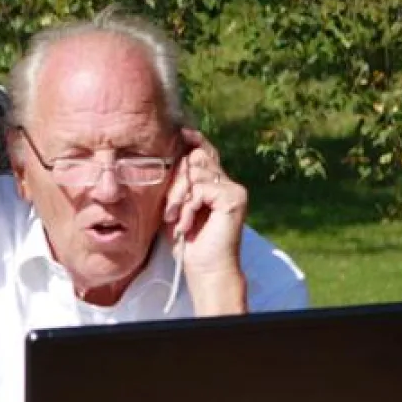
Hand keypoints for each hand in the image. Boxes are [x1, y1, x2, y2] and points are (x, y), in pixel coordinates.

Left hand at [163, 129, 247, 312]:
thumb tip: (167, 158)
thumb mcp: (176, 207)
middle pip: (195, 158)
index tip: (180, 132)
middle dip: (176, 181)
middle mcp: (227, 183)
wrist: (205, 270)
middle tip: (168, 210)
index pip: (205, 152)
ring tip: (176, 219)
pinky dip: (189, 206)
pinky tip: (187, 224)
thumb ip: (176, 185)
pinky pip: (201, 188)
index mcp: (215, 183)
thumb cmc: (188, 243)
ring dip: (179, 198)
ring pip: (196, 172)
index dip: (194, 140)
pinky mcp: (234, 197)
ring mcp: (233, 189)